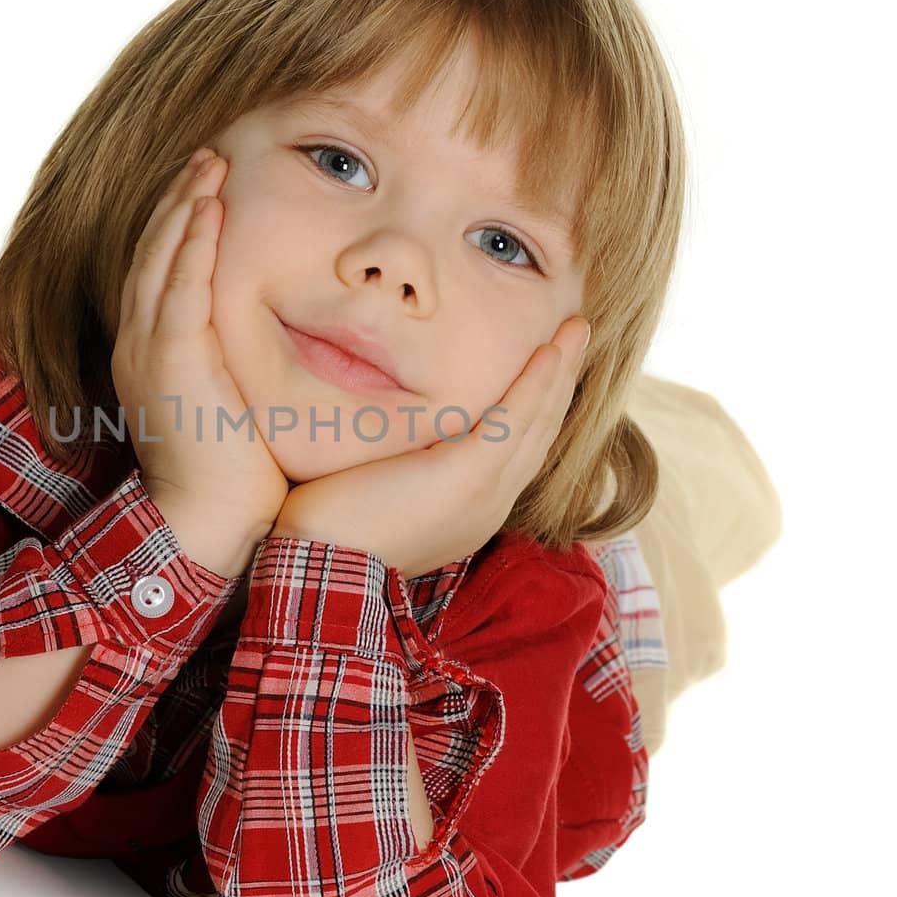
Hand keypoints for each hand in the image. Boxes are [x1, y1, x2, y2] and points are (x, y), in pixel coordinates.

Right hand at [112, 146, 290, 550]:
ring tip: (208, 162)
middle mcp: (140, 344)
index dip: (179, 225)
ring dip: (183, 205)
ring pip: (160, 258)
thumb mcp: (231, 405)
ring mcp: (149, 350)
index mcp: (153, 354)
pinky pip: (179, 286)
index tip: (206, 188)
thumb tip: (279, 339)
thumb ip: (239, 364)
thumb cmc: (234, 475)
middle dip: (178, 200)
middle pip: (152, 252)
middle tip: (205, 156)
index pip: (160, 272)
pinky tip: (209, 206)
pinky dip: (191, 242)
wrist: (210, 524)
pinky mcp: (170, 360)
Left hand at [271, 317, 593, 578]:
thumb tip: (390, 430)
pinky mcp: (470, 476)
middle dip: (561, 384)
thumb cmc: (329, 532)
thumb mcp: (375, 489)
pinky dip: (538, 382)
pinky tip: (552, 350)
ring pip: (536, 423)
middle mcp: (489, 506)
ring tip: (578, 329)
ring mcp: (484, 493)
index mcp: (469, 512)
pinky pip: (516, 418)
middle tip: (578, 336)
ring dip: (560, 373)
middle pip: (539, 435)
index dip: (537, 408)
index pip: (516, 451)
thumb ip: (399, 462)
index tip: (547, 368)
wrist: (319, 567)